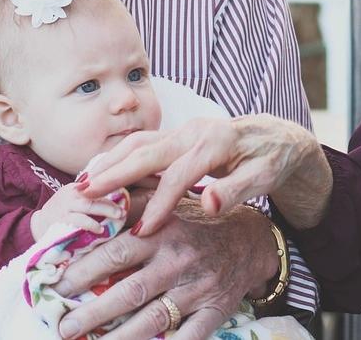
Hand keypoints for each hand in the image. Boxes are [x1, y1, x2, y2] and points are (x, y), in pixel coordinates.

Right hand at [30, 183, 128, 240]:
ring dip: (105, 211)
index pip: (97, 183)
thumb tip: (119, 200)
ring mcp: (65, 206)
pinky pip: (79, 221)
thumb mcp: (75, 199)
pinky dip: (91, 224)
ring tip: (118, 217)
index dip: (112, 187)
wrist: (37, 224)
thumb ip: (92, 197)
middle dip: (111, 201)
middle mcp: (71, 194)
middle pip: (95, 193)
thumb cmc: (61, 213)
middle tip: (124, 210)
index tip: (126, 194)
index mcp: (76, 187)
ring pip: (88, 205)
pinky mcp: (61, 220)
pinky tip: (100, 230)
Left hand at [54, 200, 277, 339]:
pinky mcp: (215, 311)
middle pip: (130, 291)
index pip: (117, 252)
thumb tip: (90, 194)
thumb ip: (134, 201)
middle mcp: (179, 261)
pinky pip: (189, 336)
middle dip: (93, 312)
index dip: (85, 269)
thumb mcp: (170, 201)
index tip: (58, 284)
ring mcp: (198, 288)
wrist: (252, 240)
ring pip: (154, 318)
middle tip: (64, 326)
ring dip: (119, 337)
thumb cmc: (199, 221)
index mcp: (164, 232)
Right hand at [81, 115, 331, 233]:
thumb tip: (210, 205)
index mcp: (216, 142)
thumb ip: (237, 190)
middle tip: (83, 194)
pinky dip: (118, 158)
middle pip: (147, 151)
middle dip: (114, 174)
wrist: (279, 137)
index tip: (142, 231)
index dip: (159, 203)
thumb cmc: (272, 160)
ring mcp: (183, 130)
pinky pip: (142, 145)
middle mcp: (194, 131)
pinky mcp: (178, 135)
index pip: (180, 174)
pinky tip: (101, 174)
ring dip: (109, 162)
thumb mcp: (265, 177)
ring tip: (81, 184)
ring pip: (138, 143)